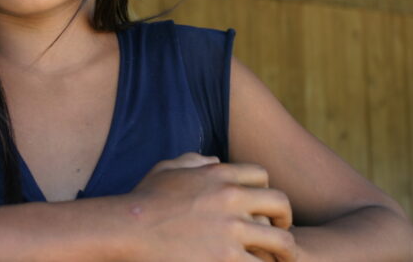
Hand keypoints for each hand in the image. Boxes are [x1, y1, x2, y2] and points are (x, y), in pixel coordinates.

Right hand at [127, 153, 296, 260]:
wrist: (128, 229)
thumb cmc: (142, 201)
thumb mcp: (167, 169)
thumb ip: (193, 161)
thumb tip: (212, 160)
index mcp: (218, 175)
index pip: (261, 175)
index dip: (265, 191)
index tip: (262, 207)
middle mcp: (231, 198)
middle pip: (280, 203)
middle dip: (285, 218)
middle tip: (281, 231)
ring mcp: (232, 230)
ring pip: (283, 241)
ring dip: (283, 252)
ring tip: (279, 260)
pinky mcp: (227, 259)